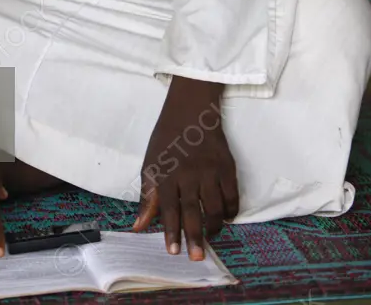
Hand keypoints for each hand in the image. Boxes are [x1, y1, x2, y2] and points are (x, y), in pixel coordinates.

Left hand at [133, 76, 238, 260]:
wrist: (191, 111)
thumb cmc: (166, 140)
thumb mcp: (150, 165)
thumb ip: (147, 197)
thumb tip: (138, 227)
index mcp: (167, 173)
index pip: (168, 208)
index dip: (171, 231)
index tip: (173, 252)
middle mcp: (189, 174)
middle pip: (193, 211)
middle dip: (194, 236)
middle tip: (196, 257)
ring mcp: (210, 170)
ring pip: (215, 206)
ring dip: (214, 226)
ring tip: (211, 237)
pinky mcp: (227, 166)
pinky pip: (232, 195)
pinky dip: (231, 210)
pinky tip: (226, 218)